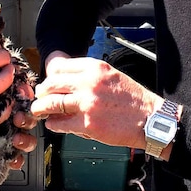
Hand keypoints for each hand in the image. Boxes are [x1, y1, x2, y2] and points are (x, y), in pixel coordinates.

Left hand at [31, 55, 157, 148]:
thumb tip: (67, 79)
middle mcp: (89, 82)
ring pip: (51, 103)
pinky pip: (60, 124)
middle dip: (42, 91)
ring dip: (41, 108)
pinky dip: (53, 124)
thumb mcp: (112, 75)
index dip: (49, 75)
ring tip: (39, 111)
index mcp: (95, 68)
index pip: (60, 66)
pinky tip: (54, 124)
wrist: (151, 119)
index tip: (48, 82)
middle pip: (51, 83)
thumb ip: (89, 75)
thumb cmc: (134, 100)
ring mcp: (87, 103)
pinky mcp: (88, 124)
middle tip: (40, 96)